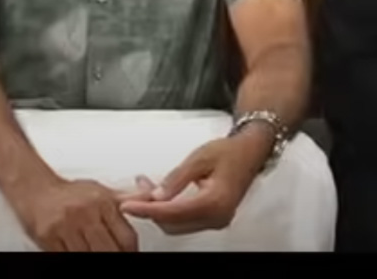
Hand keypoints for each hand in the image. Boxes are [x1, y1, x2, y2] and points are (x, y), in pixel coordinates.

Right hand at [11, 178, 138, 251]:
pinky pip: (67, 256)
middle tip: (114, 254)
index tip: (129, 252)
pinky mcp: (48, 237)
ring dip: (94, 258)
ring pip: (89, 256)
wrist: (32, 186)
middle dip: (115, 257)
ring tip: (95, 251)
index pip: (126, 238)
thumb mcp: (100, 191)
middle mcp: (83, 213)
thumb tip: (153, 197)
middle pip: (110, 251)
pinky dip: (75, 257)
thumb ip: (126, 198)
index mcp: (100, 202)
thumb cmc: (67, 192)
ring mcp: (65, 227)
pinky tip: (80, 251)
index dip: (131, 251)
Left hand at [120, 135, 266, 234]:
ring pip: (177, 225)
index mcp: (216, 202)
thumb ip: (176, 178)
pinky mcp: (213, 218)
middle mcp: (218, 216)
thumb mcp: (199, 158)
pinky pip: (184, 220)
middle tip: (132, 193)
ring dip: (157, 210)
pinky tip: (157, 194)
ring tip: (143, 188)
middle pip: (173, 223)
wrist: (250, 152)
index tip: (127, 205)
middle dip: (149, 210)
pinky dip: (167, 210)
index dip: (147, 209)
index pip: (173, 212)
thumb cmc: (229, 152)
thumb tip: (156, 194)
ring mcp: (216, 220)